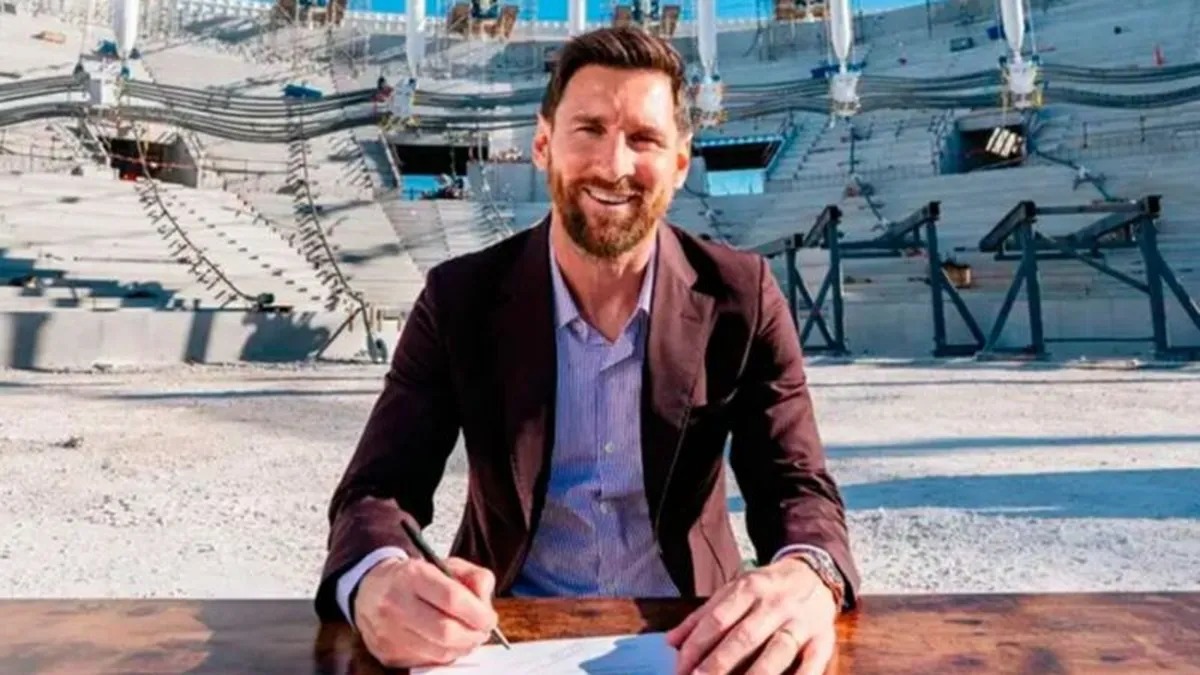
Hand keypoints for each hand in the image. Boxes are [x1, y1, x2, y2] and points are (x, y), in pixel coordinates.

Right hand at [353, 556, 498, 668]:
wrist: (370, 590)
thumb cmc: (414, 578)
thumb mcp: (446, 564)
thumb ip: (474, 577)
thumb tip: (485, 604)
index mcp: (412, 575)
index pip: (452, 598)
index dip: (478, 613)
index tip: (490, 619)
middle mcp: (396, 603)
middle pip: (446, 631)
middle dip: (473, 635)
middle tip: (482, 631)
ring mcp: (388, 632)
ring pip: (438, 652)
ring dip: (461, 648)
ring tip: (467, 637)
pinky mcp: (387, 653)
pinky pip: (426, 662)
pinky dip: (443, 656)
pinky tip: (447, 644)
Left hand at [665, 557, 837, 674]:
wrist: (814, 573)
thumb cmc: (766, 588)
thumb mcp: (733, 591)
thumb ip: (703, 616)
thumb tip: (671, 641)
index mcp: (748, 589)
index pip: (718, 620)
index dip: (697, 646)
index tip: (680, 669)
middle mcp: (774, 604)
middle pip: (744, 637)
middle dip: (719, 664)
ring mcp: (800, 622)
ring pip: (777, 651)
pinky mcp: (823, 640)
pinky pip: (812, 663)